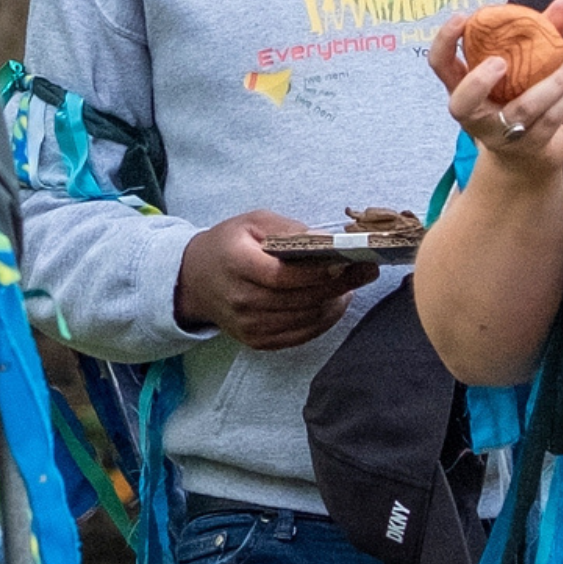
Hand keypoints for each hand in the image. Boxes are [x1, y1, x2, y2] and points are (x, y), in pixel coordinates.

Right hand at [174, 213, 374, 350]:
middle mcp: (240, 300)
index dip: (316, 273)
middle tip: (367, 271)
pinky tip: (334, 303)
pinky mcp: (256, 341)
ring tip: (353, 284)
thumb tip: (327, 240)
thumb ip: (288, 230)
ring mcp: (247, 326)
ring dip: (334, 304)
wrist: (196, 280)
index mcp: (236, 264)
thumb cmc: (230, 244)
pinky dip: (322, 321)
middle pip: (298, 300)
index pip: (281, 276)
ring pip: (303, 320)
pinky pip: (298, 335)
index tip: (346, 262)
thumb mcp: (254, 222)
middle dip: (338, 286)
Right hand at [434, 0, 562, 180]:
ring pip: (520, 112)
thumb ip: (541, 30)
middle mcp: (474, 113)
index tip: (462, 18)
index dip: (444, 41)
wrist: (529, 155)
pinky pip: (548, 122)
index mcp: (463, 85)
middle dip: (478, 82)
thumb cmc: (519, 95)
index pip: (439, 64)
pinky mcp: (527, 146)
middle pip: (461, 103)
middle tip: (501, 62)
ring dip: (549, 86)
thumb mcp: (523, 63)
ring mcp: (499, 134)